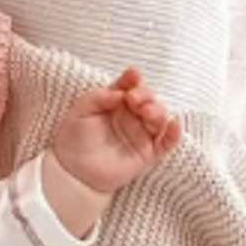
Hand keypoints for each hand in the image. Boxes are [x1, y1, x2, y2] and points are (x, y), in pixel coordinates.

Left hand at [53, 67, 180, 192]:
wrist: (71, 170)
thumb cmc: (73, 139)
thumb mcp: (80, 113)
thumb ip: (98, 98)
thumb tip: (120, 91)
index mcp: (116, 103)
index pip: (129, 86)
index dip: (132, 80)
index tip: (132, 76)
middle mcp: (131, 116)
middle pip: (147, 99)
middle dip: (144, 95)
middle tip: (133, 98)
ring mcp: (141, 134)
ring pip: (159, 118)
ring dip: (157, 111)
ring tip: (146, 111)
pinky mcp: (147, 153)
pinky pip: (166, 142)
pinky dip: (173, 134)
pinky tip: (173, 125)